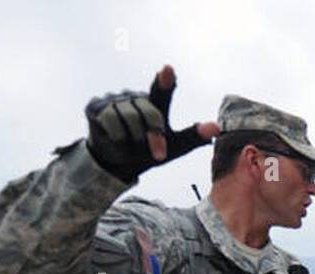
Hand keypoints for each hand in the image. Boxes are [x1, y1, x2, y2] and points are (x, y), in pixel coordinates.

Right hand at [85, 65, 218, 181]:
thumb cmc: (151, 151)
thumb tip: (217, 128)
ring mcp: (114, 99)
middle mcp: (135, 97)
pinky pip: (111, 123)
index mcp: (155, 103)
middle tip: (158, 155)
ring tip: (133, 148)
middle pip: (150, 115)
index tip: (168, 70)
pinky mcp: (96, 106)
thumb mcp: (176, 147)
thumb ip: (194, 136)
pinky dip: (118, 139)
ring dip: (135, 142)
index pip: (162, 91)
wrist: (119, 163)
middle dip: (156, 138)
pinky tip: (116, 141)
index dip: (165, 81)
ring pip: (130, 120)